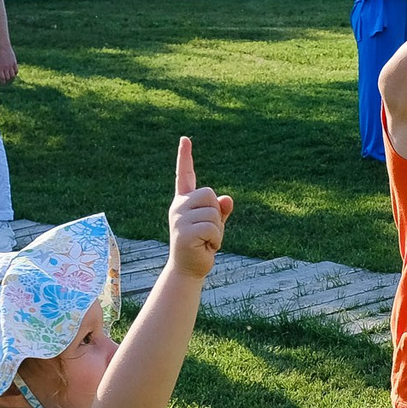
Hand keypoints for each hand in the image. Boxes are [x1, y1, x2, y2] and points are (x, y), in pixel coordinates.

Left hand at [0, 44, 18, 86]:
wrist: (3, 48)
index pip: (2, 79)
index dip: (2, 82)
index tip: (3, 83)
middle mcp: (5, 68)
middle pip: (8, 78)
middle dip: (7, 80)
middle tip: (7, 80)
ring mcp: (10, 66)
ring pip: (12, 75)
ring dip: (11, 77)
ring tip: (10, 77)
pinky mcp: (14, 63)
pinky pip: (16, 71)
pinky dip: (15, 73)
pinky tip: (13, 73)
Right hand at [167, 135, 233, 275]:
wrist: (189, 268)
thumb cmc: (202, 245)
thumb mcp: (215, 224)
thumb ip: (221, 210)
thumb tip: (227, 199)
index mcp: (184, 201)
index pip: (185, 175)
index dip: (185, 156)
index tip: (185, 138)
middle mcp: (178, 207)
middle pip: (209, 193)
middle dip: (216, 213)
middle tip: (208, 232)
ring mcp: (178, 219)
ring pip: (213, 212)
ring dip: (218, 230)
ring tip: (206, 241)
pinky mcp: (183, 233)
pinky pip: (212, 228)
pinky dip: (216, 240)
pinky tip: (205, 247)